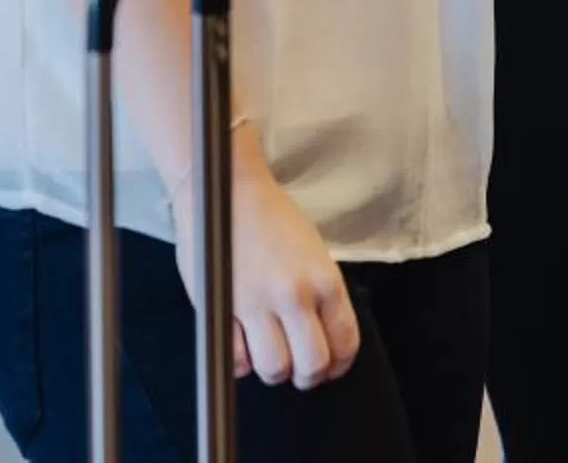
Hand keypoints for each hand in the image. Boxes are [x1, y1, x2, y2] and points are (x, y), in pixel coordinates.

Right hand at [173, 127, 358, 389]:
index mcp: (325, 279)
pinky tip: (243, 345)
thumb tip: (321, 335)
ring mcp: (257, 304)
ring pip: (274, 369)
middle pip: (312, 364)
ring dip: (274, 371)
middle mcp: (295, 295)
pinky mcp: (223, 309)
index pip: (345, 340)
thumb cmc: (273, 218)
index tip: (332, 367)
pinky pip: (236, 359)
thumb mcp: (313, 252)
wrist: (230, 192)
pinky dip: (241, 362)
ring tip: (272, 357)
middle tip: (300, 369)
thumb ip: (318, 293)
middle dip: (309, 376)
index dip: (340, 363)